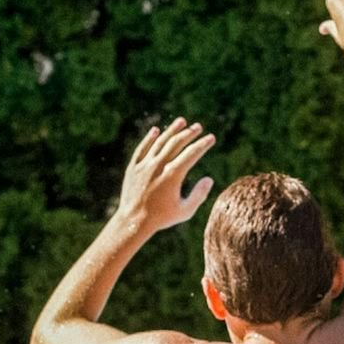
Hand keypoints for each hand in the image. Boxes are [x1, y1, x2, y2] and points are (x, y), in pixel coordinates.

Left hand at [117, 117, 215, 234]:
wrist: (133, 222)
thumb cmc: (161, 218)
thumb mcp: (185, 211)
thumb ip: (199, 195)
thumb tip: (209, 179)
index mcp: (173, 175)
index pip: (192, 153)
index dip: (203, 144)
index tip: (211, 138)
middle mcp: (158, 166)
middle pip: (176, 143)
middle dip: (189, 133)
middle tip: (198, 127)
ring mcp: (144, 165)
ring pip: (159, 142)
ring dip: (171, 130)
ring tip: (182, 121)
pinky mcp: (133, 167)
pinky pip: (142, 149)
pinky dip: (149, 139)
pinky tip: (156, 130)